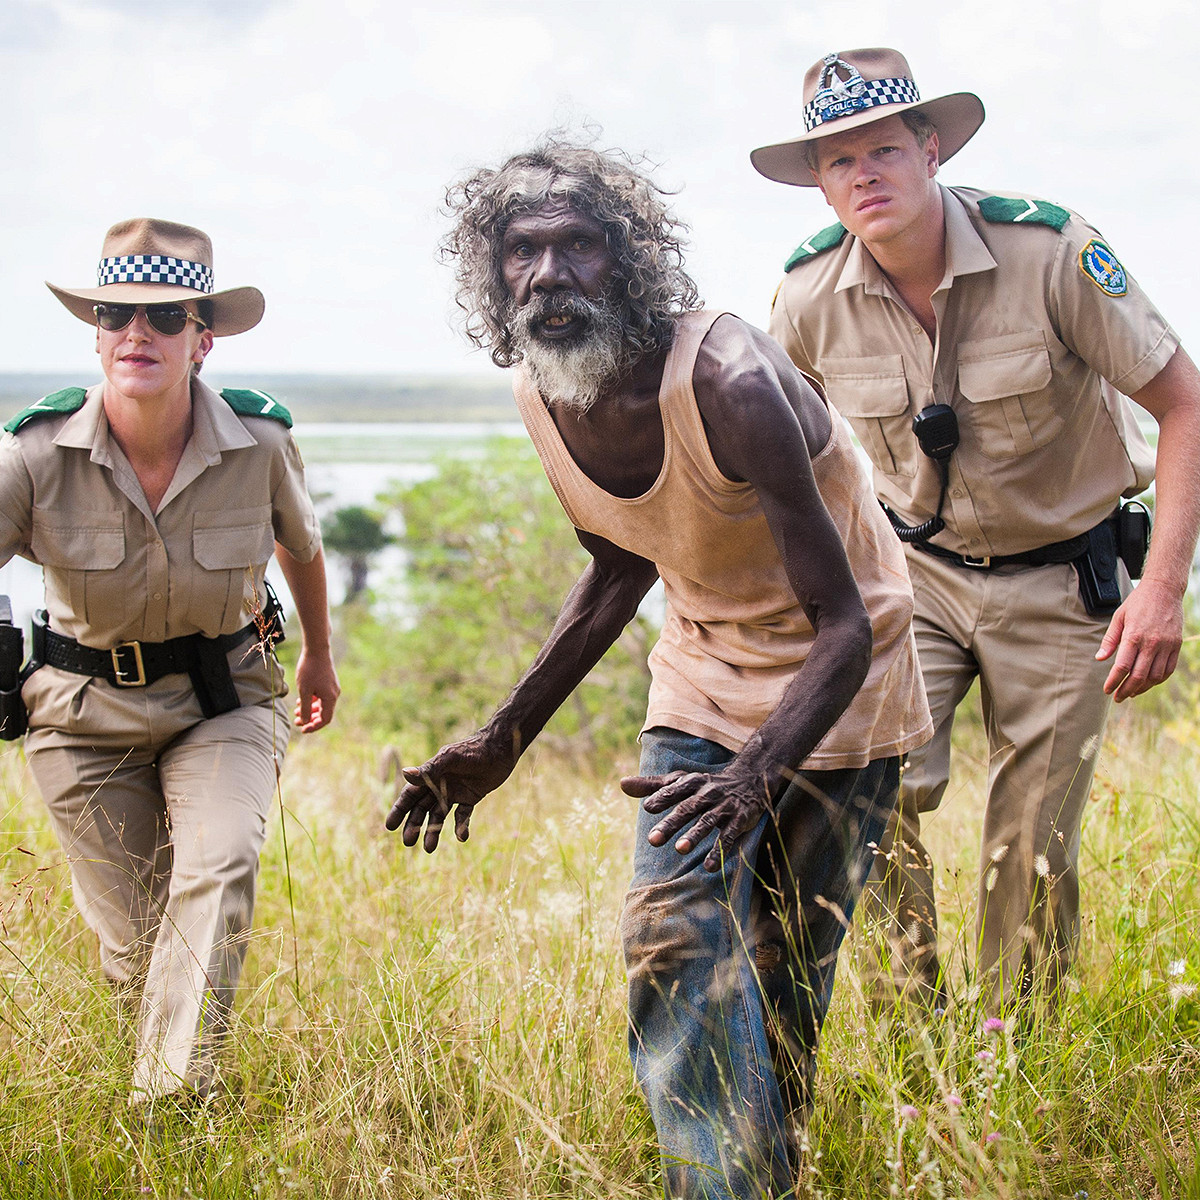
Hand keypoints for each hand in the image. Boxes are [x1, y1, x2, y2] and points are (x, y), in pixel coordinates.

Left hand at [292, 647, 339, 730]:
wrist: (317, 649)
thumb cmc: (309, 669)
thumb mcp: (304, 691)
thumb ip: (304, 708)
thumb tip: (305, 721)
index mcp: (330, 698)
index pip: (325, 719)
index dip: (314, 726)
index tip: (302, 729)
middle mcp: (334, 694)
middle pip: (324, 713)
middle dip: (310, 718)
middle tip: (296, 721)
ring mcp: (332, 688)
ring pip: (321, 704)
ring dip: (309, 709)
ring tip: (296, 710)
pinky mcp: (329, 682)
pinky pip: (321, 696)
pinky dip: (312, 700)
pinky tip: (301, 699)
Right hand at [384, 731, 515, 850]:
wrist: (500, 748)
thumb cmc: (472, 750)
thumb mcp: (449, 759)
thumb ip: (429, 770)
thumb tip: (404, 774)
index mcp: (431, 775)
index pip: (410, 795)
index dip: (400, 810)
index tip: (389, 827)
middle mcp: (440, 785)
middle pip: (422, 808)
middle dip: (414, 825)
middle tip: (408, 842)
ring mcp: (455, 792)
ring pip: (439, 815)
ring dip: (434, 831)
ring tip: (429, 849)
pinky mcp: (471, 797)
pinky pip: (463, 815)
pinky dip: (462, 827)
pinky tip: (462, 837)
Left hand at [621, 768, 771, 871]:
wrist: (749, 781)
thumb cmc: (705, 785)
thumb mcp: (681, 781)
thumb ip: (652, 785)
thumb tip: (622, 784)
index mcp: (691, 783)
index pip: (674, 790)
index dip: (662, 797)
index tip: (647, 807)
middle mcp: (707, 794)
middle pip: (687, 808)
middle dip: (671, 823)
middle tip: (653, 840)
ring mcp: (724, 807)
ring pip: (707, 822)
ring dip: (694, 835)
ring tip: (680, 850)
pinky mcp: (739, 821)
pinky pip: (729, 836)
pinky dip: (719, 851)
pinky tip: (708, 867)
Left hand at [1096, 578, 1183, 700]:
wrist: (1164, 590)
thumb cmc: (1137, 603)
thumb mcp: (1118, 617)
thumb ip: (1109, 640)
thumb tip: (1100, 659)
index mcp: (1134, 636)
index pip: (1122, 667)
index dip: (1113, 682)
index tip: (1107, 690)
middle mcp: (1152, 643)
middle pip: (1139, 676)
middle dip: (1126, 690)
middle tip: (1117, 697)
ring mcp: (1167, 645)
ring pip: (1155, 676)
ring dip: (1142, 688)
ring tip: (1131, 692)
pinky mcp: (1177, 645)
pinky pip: (1168, 669)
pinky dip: (1158, 680)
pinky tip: (1148, 683)